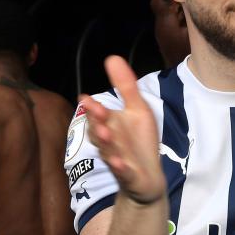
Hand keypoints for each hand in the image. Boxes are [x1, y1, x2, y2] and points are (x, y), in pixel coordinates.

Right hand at [81, 56, 166, 204]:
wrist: (148, 177)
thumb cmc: (139, 142)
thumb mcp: (137, 110)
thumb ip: (126, 86)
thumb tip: (112, 57)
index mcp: (110, 125)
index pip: (97, 114)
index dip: (92, 108)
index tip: (86, 98)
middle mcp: (109, 142)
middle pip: (99, 132)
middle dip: (97, 121)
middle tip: (96, 110)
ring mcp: (117, 160)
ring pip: (108, 152)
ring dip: (106, 143)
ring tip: (106, 133)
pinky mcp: (128, 176)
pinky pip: (123, 173)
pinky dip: (121, 168)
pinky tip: (121, 163)